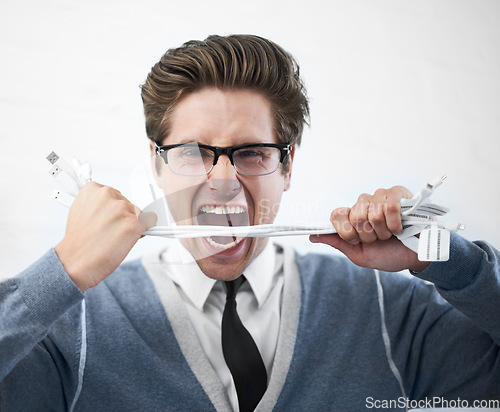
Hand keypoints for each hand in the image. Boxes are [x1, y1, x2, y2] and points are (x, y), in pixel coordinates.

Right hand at [54, 182, 156, 291]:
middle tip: (109, 232)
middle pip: (128, 204)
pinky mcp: (133, 222)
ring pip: (138, 214)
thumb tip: (117, 206)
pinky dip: (142, 232)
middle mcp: (108, 194)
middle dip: (123, 218)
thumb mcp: (81, 212)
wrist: (75, 263)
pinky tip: (128, 239)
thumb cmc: (78, 243)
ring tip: (113, 238)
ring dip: (131, 226)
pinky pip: (149, 222)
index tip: (107, 220)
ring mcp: (121, 208)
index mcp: (93, 189)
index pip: (115, 195)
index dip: (113, 211)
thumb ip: (99, 205)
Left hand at [310, 186, 429, 272]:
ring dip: (384, 231)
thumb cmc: (388, 255)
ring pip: (373, 212)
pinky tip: (400, 227)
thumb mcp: (359, 254)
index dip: (346, 232)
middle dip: (369, 235)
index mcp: (351, 216)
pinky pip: (390, 206)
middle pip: (355, 216)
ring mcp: (380, 196)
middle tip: (379, 239)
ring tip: (392, 234)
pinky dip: (395, 223)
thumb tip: (312, 236)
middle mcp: (363, 203)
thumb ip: (337, 243)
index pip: (336, 215)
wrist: (416, 256)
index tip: (357, 241)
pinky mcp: (398, 193)